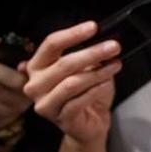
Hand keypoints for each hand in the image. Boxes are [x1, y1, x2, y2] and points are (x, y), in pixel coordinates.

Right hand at [23, 21, 121, 144]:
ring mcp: (45, 104)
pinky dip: (96, 90)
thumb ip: (87, 55)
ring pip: (72, 82)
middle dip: (92, 53)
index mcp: (37, 66)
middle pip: (64, 63)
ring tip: (115, 65)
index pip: (51, 44)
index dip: (73, 34)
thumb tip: (104, 40)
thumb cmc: (86, 93)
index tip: (93, 27)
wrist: (89, 124)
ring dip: (98, 72)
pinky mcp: (60, 118)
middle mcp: (35, 85)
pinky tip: (107, 83)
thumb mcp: (86, 69)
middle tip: (114, 46)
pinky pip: (79, 100)